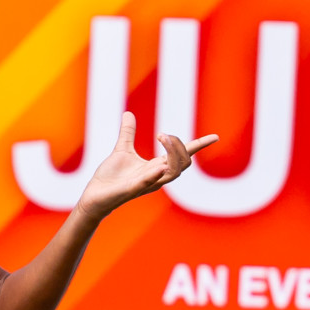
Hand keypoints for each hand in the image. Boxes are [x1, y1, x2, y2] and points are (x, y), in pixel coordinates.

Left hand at [76, 111, 217, 220]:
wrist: (94, 195)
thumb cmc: (110, 177)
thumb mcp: (121, 150)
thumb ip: (128, 133)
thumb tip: (128, 113)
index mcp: (156, 166)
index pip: (183, 156)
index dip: (198, 145)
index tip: (215, 136)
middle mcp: (156, 176)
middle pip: (183, 163)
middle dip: (180, 146)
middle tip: (163, 134)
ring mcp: (146, 184)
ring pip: (173, 173)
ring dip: (172, 154)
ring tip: (162, 137)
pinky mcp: (132, 190)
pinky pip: (149, 183)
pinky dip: (155, 174)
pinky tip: (159, 165)